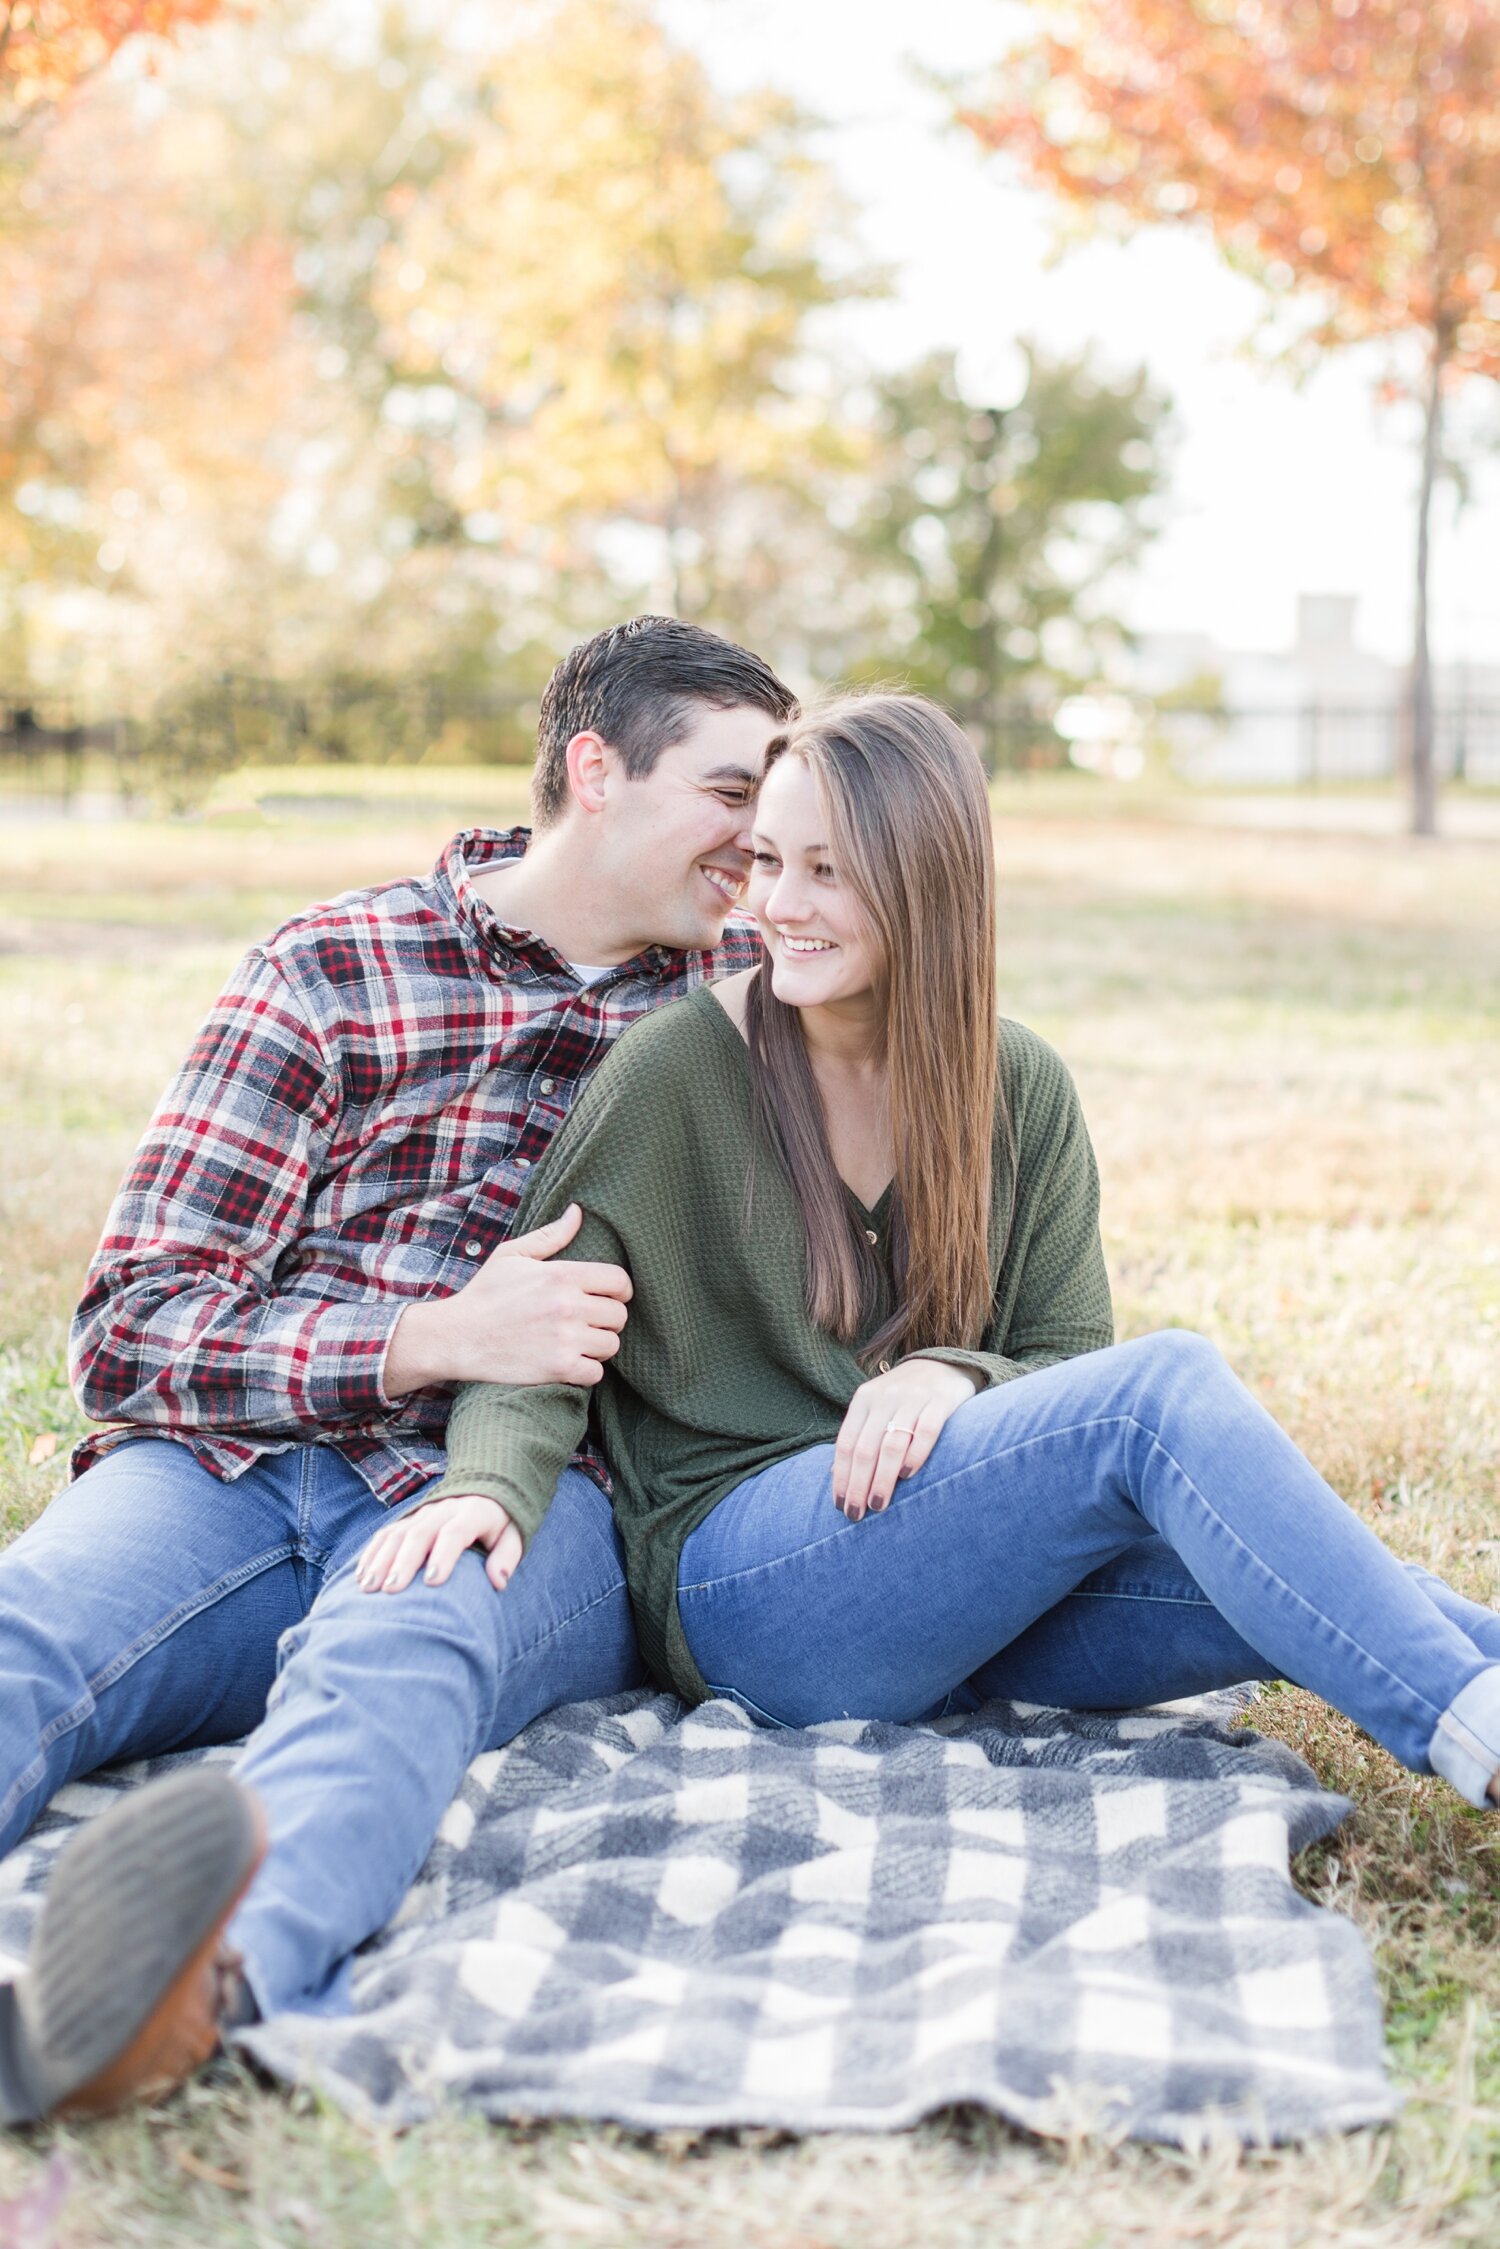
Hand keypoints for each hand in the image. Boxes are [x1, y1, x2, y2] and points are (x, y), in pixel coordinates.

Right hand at [356, 1494, 521, 1593]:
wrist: (483, 1492)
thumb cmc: (498, 1525)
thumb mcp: (512, 1536)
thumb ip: (507, 1557)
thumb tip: (499, 1582)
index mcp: (472, 1513)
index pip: (455, 1532)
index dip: (443, 1555)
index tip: (432, 1582)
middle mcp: (443, 1510)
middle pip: (420, 1533)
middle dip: (404, 1562)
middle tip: (391, 1591)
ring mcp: (422, 1513)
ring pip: (397, 1533)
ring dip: (381, 1560)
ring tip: (369, 1588)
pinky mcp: (407, 1519)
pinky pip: (385, 1534)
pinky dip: (371, 1555)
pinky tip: (361, 1577)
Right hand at [384, 1202, 631, 1394]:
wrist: (457, 1337)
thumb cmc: (484, 1294)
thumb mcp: (512, 1256)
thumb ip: (550, 1236)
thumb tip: (577, 1211)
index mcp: (561, 1275)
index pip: (619, 1281)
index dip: (619, 1290)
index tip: (608, 1297)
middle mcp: (568, 1306)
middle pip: (619, 1316)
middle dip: (606, 1320)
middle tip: (587, 1323)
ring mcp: (565, 1338)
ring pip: (611, 1345)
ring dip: (597, 1346)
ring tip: (577, 1342)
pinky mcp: (559, 1368)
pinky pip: (596, 1373)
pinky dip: (586, 1371)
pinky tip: (569, 1363)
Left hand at [833, 1361, 978, 1521]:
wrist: (944, 1364)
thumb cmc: (904, 1397)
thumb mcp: (876, 1408)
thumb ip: (859, 1437)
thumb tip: (836, 1477)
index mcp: (864, 1400)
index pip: (846, 1444)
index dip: (841, 1477)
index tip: (840, 1505)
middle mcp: (885, 1398)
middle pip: (866, 1448)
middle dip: (858, 1485)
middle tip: (856, 1515)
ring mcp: (913, 1398)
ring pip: (892, 1444)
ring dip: (882, 1479)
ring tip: (878, 1505)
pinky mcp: (940, 1401)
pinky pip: (925, 1431)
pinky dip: (915, 1455)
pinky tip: (907, 1476)